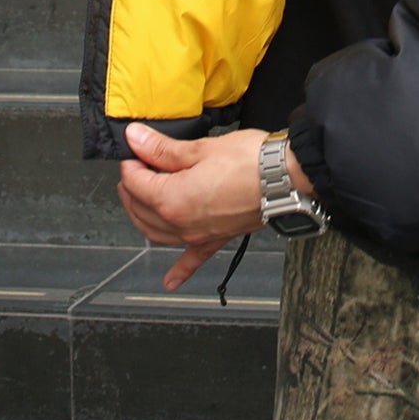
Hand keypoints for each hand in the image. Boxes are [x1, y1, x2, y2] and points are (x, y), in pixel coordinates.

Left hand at [117, 123, 265, 288]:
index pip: (135, 182)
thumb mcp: (201, 148)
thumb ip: (163, 148)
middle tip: (137, 164)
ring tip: (138, 199)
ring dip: (141, 216)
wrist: (286, 178)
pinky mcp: (216, 238)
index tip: (136, 147)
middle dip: (132, 186)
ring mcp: (197, 235)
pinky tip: (170, 280)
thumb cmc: (251, 161)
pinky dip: (179, 270)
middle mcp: (180, 223)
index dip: (132, 161)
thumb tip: (136, 138)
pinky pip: (193, 259)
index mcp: (172, 199)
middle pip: (140, 208)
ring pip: (155, 233)